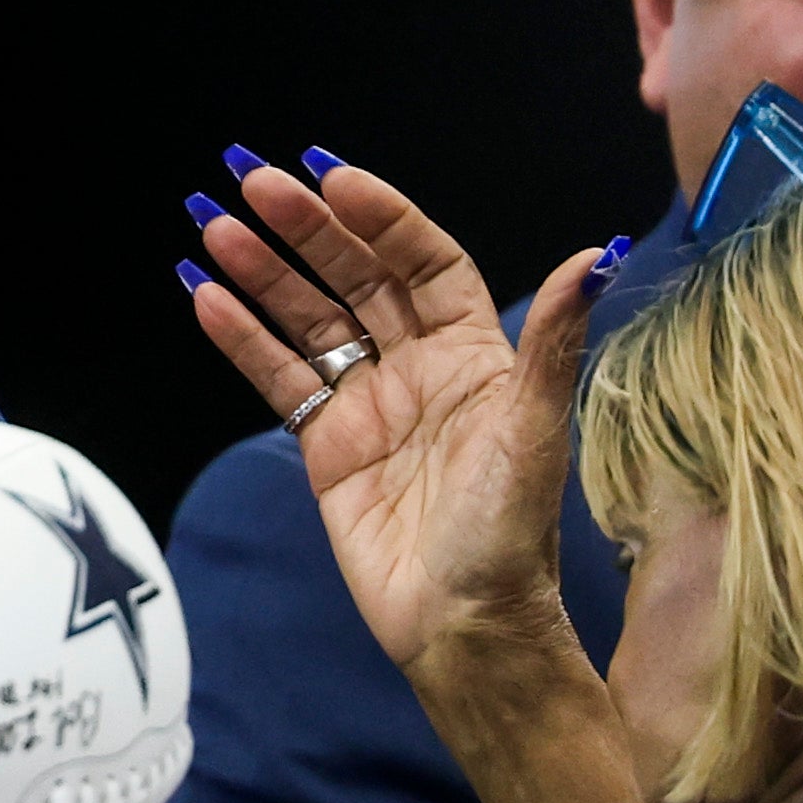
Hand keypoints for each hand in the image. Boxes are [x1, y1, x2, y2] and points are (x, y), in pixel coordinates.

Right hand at [180, 154, 610, 677]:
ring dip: (262, 271)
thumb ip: (553, 341)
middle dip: (305, 228)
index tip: (331, 177)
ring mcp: (368, 402)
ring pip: (307, 317)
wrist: (463, 625)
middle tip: (252, 182)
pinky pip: (278, 375)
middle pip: (355, 275)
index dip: (381, 216)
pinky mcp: (327, 445)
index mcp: (475, 351)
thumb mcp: (535, 430)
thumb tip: (596, 258)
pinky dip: (241, 337)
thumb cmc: (511, 534)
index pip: (422, 259)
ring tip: (214, 228)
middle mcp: (419, 365)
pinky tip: (205, 297)